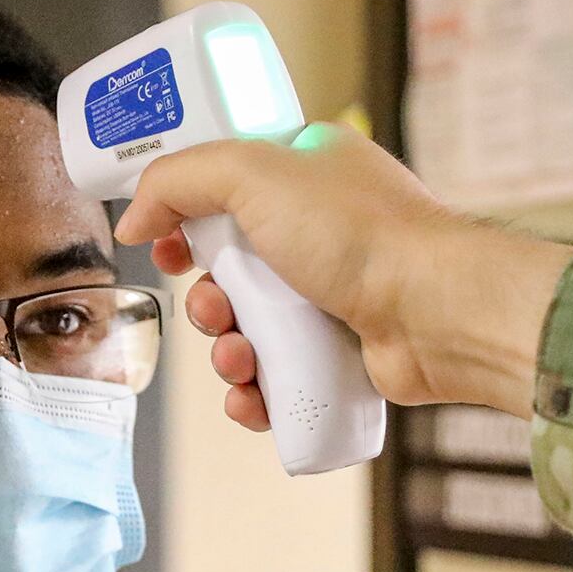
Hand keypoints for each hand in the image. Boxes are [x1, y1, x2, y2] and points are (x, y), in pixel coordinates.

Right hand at [114, 123, 572, 428]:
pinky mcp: (345, 354)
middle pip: (230, 270)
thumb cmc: (360, 234)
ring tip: (238, 358)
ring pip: (251, 330)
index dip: (186, 219)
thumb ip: (179, 181)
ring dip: (226, 351)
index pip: (228, 190)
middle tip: (212, 307)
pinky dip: (256, 393)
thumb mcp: (253, 172)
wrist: (436, 312)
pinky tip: (252, 399)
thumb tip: (137, 219)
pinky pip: (281, 378)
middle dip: (205, 298)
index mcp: (308, 172)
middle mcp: (324, 231)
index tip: (165, 246)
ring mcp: (337, 296)